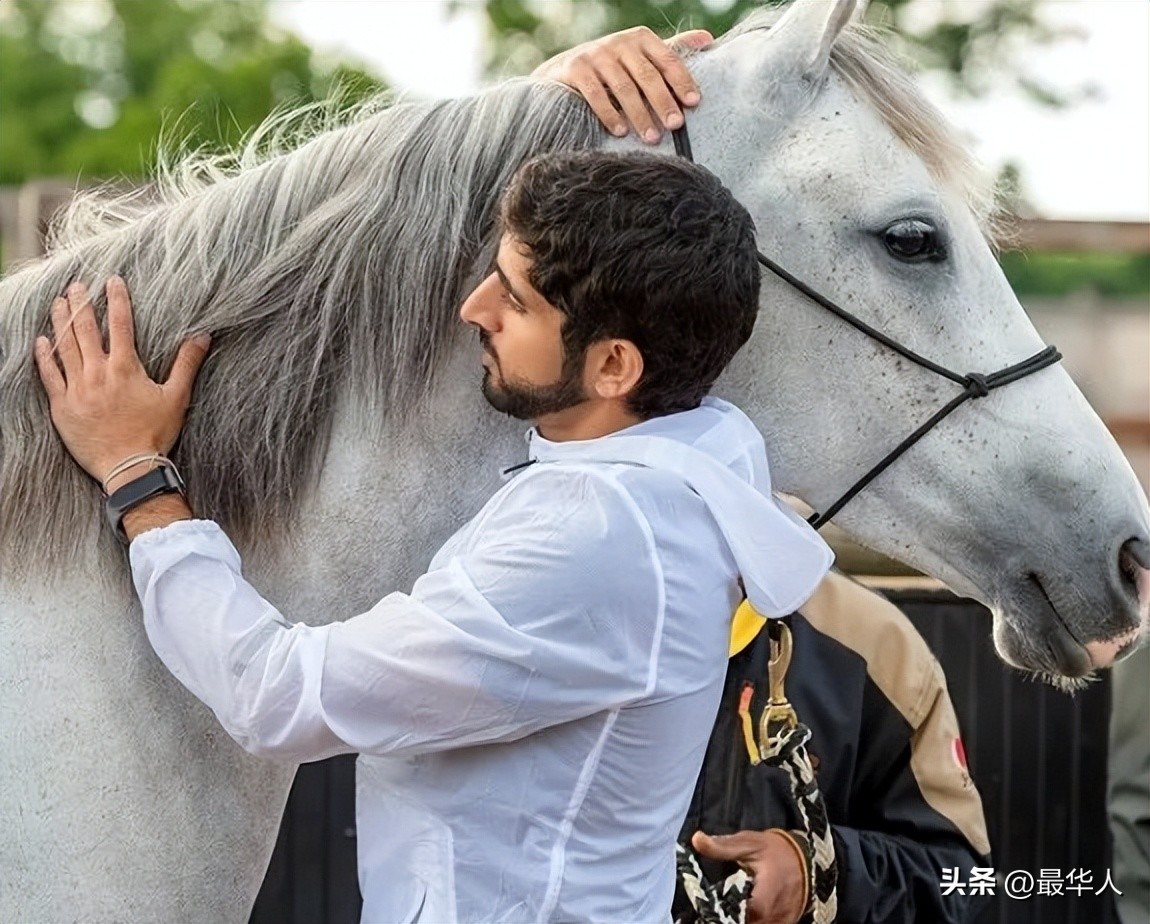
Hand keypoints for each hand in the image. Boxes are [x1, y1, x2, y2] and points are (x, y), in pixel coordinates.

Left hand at [34, 277, 209, 488]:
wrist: (129, 468)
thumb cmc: (155, 434)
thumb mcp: (177, 397)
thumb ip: (187, 364)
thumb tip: (203, 336)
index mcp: (126, 369)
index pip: (121, 324)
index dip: (117, 299)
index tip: (112, 280)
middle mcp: (98, 373)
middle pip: (86, 330)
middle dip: (82, 304)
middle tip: (77, 285)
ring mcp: (77, 389)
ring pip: (65, 347)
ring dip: (61, 322)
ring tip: (58, 303)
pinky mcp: (63, 406)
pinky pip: (50, 375)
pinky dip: (45, 356)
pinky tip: (42, 341)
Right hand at [533, 26, 711, 143]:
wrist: (566, 68)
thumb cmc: (614, 65)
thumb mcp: (641, 55)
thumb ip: (671, 51)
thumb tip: (708, 39)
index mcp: (641, 38)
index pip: (667, 59)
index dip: (682, 81)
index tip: (694, 103)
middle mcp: (620, 42)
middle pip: (647, 75)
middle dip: (663, 102)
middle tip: (675, 125)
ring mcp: (597, 54)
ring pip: (623, 87)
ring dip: (639, 114)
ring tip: (651, 137)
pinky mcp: (576, 69)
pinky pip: (596, 94)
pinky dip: (609, 114)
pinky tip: (620, 132)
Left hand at [692, 829, 807, 923]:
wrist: (808, 856)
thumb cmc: (776, 850)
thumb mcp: (749, 844)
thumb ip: (723, 846)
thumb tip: (697, 840)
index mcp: (765, 897)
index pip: (743, 916)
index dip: (727, 913)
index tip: (715, 904)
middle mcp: (776, 915)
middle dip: (734, 916)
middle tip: (723, 904)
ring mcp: (783, 922)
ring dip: (746, 918)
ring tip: (733, 906)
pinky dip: (756, 920)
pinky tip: (746, 910)